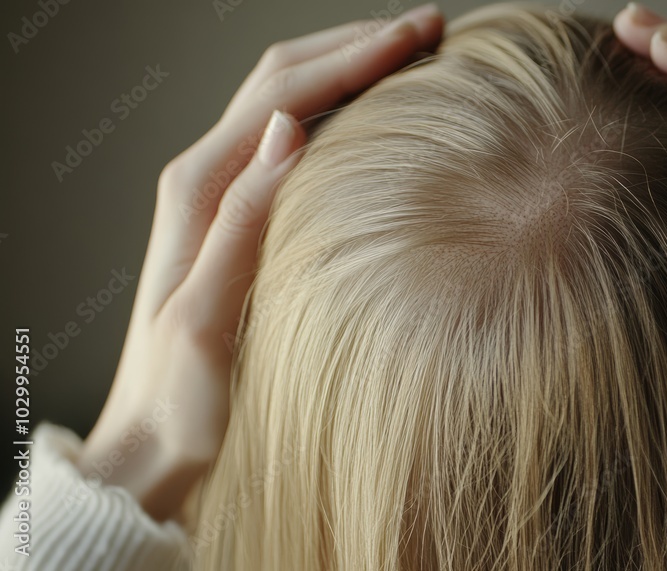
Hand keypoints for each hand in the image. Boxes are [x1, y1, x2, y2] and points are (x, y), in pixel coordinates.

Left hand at [75, 4, 443, 520]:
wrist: (149, 442)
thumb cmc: (180, 398)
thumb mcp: (206, 317)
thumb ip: (243, 220)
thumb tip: (288, 129)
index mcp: (199, 189)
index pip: (287, 94)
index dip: (356, 55)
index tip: (420, 34)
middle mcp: (206, 178)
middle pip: (285, 78)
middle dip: (356, 43)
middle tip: (429, 27)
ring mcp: (222, 194)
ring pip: (289, 102)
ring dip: (346, 67)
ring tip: (409, 52)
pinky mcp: (239, 218)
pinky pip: (292, 139)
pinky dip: (337, 109)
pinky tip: (372, 114)